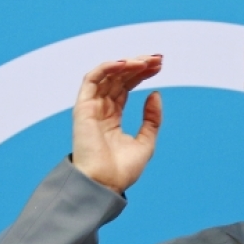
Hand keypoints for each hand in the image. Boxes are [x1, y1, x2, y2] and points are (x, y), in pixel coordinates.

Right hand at [72, 55, 162, 193]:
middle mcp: (101, 109)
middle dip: (138, 65)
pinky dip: (107, 67)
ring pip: (107, 75)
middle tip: (157, 59)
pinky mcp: (83, 107)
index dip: (142, 74)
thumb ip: (151, 119)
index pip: (126, 87)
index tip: (159, 65)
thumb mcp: (145, 142)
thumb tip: (155, 93)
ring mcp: (91, 107)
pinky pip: (92, 79)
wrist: (105, 184)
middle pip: (119, 78)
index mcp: (113, 117)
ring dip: (126, 64)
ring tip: (146, 61)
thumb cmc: (122, 170)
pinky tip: (125, 63)